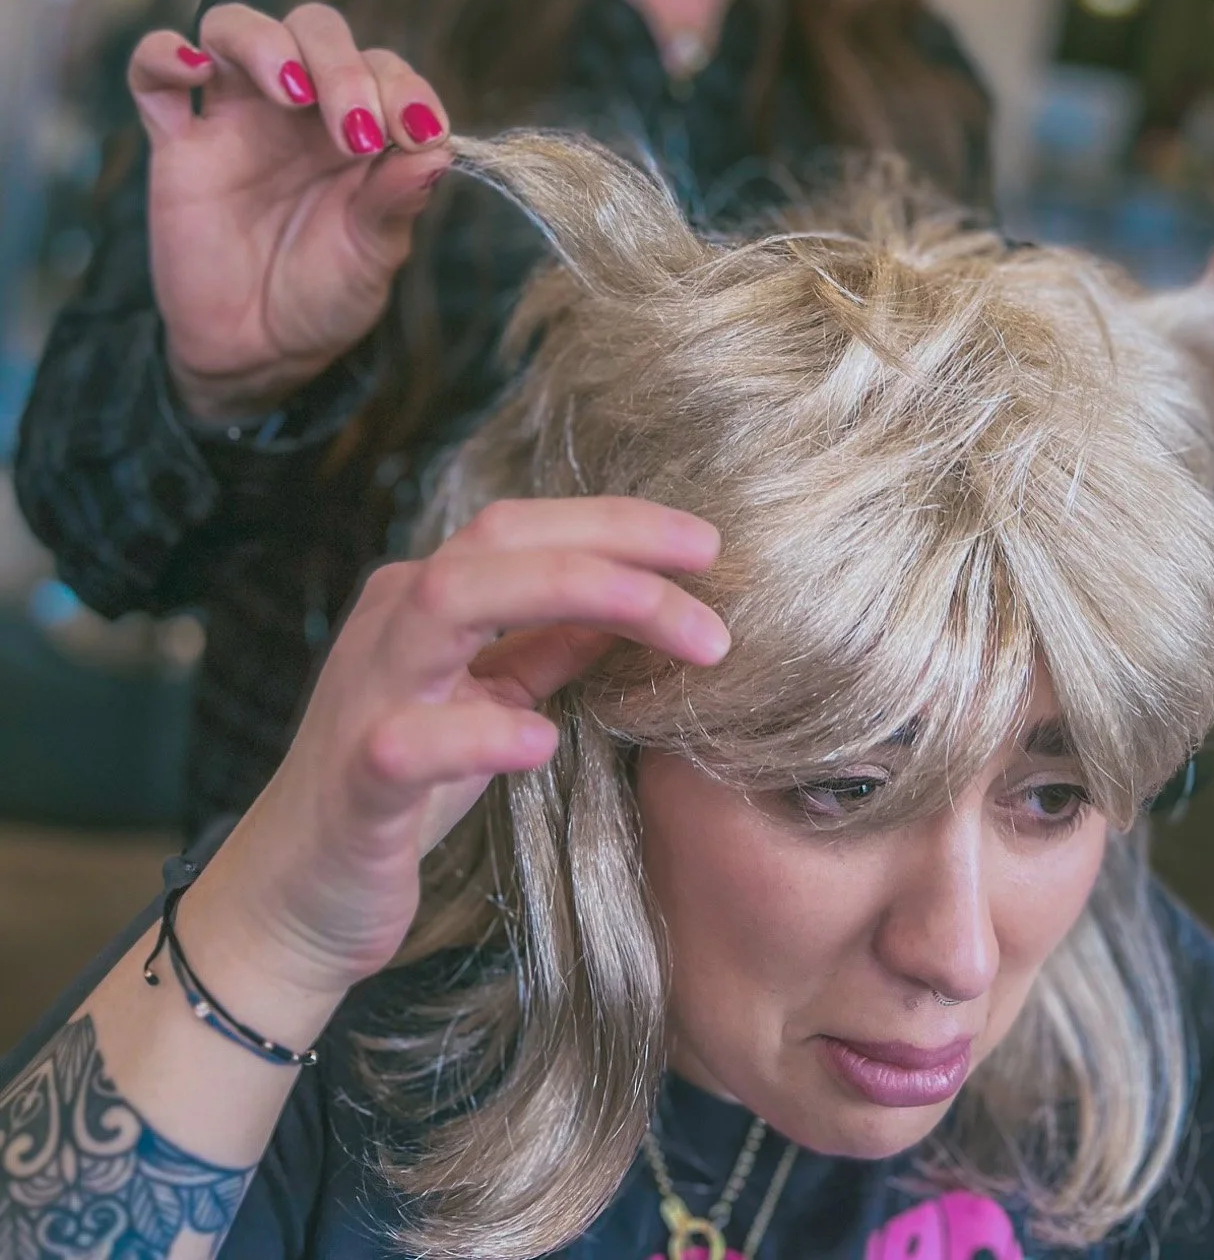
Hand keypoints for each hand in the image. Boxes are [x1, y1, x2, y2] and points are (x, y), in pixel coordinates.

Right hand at [128, 3, 451, 421]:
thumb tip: (436, 152)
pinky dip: (165, 54)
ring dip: (266, 43)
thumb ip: (397, 201)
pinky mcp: (177, 145)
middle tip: (359, 131)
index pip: (384, 68)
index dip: (404, 88)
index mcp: (360, 125)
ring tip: (293, 92)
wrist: (258, 351)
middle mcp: (299, 109)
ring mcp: (234, 119)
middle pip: (315, 31)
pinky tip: (194, 69)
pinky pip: (153, 76)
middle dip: (343, 66)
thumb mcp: (374, 256)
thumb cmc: (326, 293)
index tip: (420, 131)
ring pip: (235, 28)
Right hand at [187, 497, 725, 1001]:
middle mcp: (390, 627)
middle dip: (612, 542)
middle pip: (496, 540)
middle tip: (710, 563)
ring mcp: (365, 697)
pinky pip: (409, 742)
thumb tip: (636, 597)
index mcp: (422, 598)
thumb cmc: (401, 791)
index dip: (618, 521)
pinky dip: (479, 734)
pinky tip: (542, 743)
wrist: (294, 900)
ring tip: (675, 629)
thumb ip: (546, 645)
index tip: (705, 543)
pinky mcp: (355, 784)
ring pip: (447, 603)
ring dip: (572, 595)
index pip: (523, 527)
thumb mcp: (486, 699)